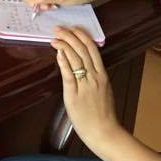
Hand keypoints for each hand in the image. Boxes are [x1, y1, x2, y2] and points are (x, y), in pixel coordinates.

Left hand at [52, 26, 122, 150]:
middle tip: (59, 28)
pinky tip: (58, 52)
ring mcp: (85, 86)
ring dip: (64, 45)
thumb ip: (96, 77)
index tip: (74, 28)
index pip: (93, 50)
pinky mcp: (74, 95)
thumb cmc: (103, 114)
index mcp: (102, 76)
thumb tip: (84, 65)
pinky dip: (63, 61)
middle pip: (83, 50)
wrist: (104, 132)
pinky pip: (69, 75)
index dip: (82, 36)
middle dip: (70, 36)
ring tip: (55, 37)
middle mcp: (95, 78)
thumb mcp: (104, 91)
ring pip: (76, 59)